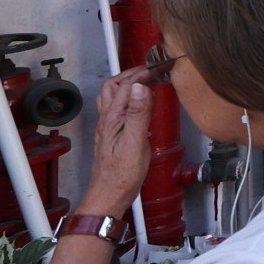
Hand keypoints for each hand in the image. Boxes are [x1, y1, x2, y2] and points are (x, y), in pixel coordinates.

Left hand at [77, 69, 156, 220]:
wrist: (109, 195)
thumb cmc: (121, 175)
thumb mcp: (135, 143)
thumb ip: (138, 114)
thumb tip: (140, 88)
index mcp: (112, 119)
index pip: (126, 87)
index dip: (141, 74)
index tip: (157, 68)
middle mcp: (107, 121)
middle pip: (113, 87)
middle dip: (130, 74)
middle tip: (149, 71)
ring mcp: (108, 128)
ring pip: (111, 98)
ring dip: (125, 85)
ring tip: (142, 82)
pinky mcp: (112, 136)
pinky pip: (116, 109)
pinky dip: (126, 99)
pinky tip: (137, 106)